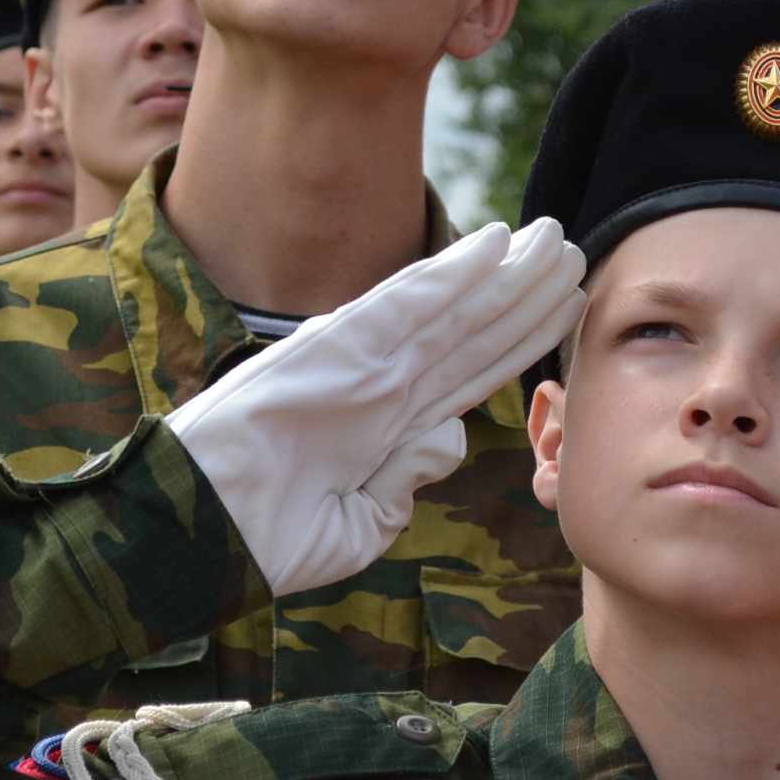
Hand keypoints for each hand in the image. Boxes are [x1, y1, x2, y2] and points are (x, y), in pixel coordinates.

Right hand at [166, 218, 585, 594]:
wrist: (205, 532)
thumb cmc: (267, 539)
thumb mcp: (360, 525)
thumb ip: (407, 479)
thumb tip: (453, 437)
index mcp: (387, 428)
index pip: (469, 374)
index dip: (518, 342)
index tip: (562, 311)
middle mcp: (381, 385)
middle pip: (472, 332)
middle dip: (524, 295)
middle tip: (574, 252)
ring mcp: (362, 361)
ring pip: (454, 310)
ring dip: (506, 275)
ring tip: (556, 239)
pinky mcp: (338, 346)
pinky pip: (408, 302)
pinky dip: (452, 272)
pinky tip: (494, 244)